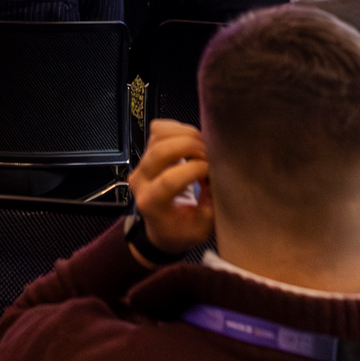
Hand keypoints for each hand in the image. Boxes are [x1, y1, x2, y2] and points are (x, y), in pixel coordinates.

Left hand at [129, 119, 214, 254]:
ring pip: (158, 135)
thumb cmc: (180, 231)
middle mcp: (141, 180)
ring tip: (203, 146)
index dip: (194, 170)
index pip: (168, 179)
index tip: (211, 172)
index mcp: (152, 204)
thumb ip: (210, 206)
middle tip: (210, 154)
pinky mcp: (146, 152)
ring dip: (185, 134)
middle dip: (190, 146)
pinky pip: (158, 129)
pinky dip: (179, 129)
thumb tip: (218, 179)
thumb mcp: (201, 230)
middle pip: (160, 150)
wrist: (160, 228)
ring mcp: (141, 164)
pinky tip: (192, 141)